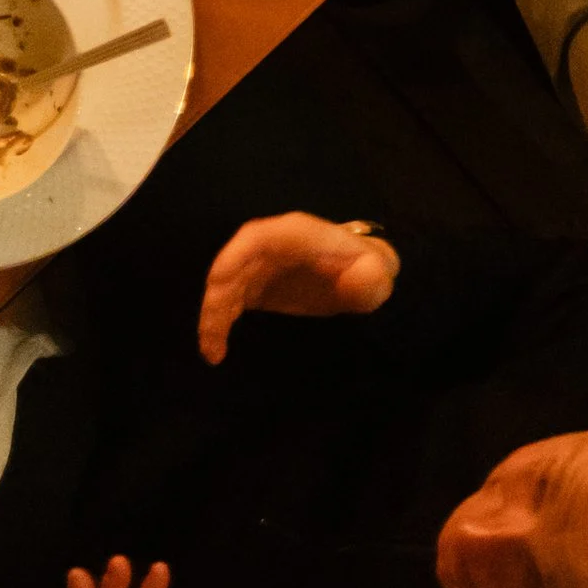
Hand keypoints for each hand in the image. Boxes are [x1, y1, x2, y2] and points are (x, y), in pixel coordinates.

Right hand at [196, 213, 399, 362]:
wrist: (358, 273)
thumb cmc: (366, 270)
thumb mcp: (377, 273)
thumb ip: (373, 275)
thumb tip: (360, 277)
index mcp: (298, 236)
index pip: (258, 237)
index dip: (235, 256)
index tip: (218, 281)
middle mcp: (272, 246)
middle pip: (234, 262)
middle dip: (218, 293)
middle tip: (212, 329)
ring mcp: (260, 265)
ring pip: (226, 284)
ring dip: (214, 314)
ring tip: (211, 351)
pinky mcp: (255, 286)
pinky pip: (230, 301)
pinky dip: (219, 323)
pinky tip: (216, 351)